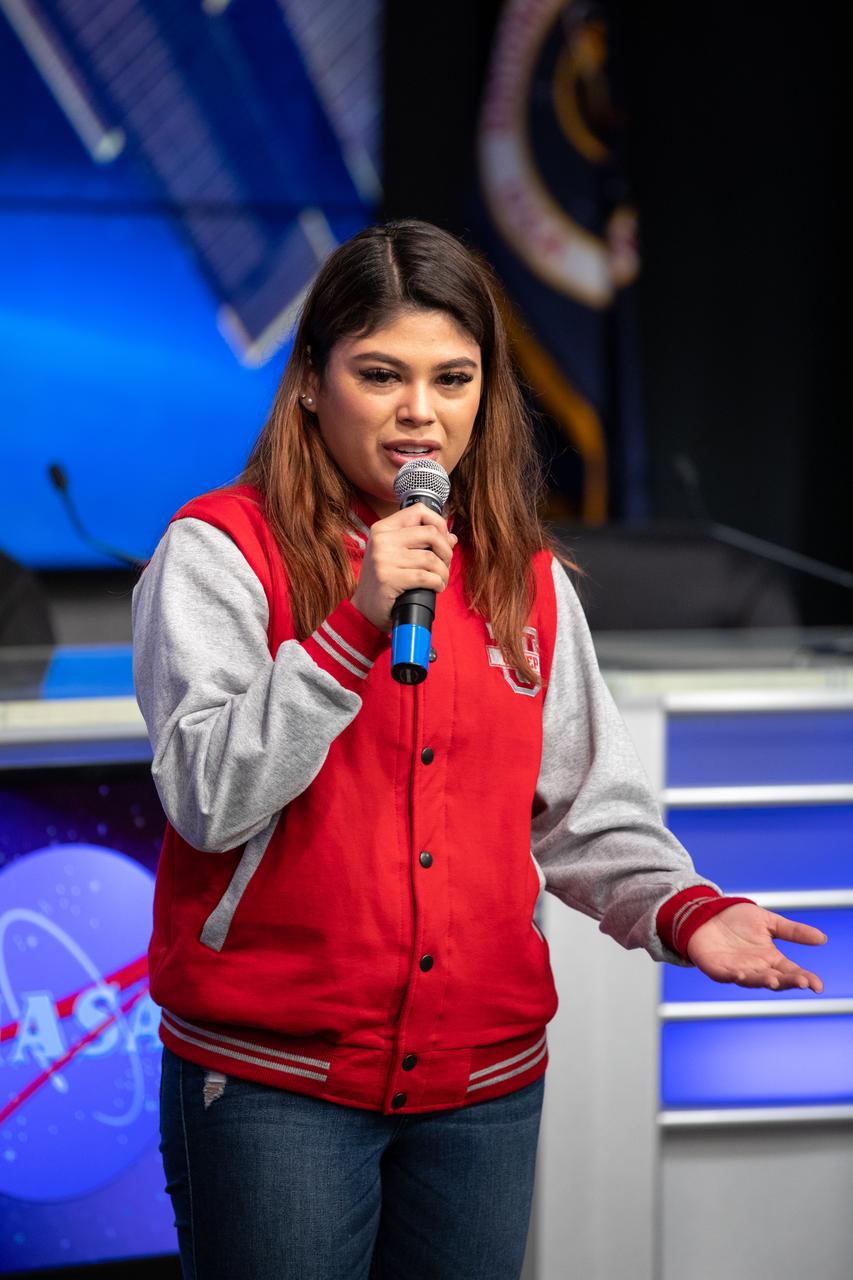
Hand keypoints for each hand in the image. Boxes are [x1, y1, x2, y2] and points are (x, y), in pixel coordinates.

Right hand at [351, 503, 457, 631]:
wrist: (365, 609)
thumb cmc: (384, 581)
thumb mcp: (397, 554)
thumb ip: (421, 542)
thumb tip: (451, 537)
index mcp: (383, 528)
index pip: (419, 511)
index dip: (439, 523)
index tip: (443, 539)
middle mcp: (382, 540)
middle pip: (430, 533)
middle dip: (446, 550)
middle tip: (445, 564)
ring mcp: (383, 559)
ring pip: (431, 558)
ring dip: (443, 572)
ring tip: (441, 580)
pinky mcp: (389, 578)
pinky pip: (426, 577)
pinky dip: (438, 583)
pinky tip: (436, 587)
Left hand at [686, 903, 825, 992]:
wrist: (706, 912)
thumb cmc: (736, 919)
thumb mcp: (769, 921)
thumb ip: (793, 931)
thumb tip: (822, 938)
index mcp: (770, 958)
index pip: (791, 972)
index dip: (805, 979)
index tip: (817, 985)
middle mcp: (756, 968)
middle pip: (776, 979)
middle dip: (788, 981)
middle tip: (801, 982)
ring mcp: (737, 970)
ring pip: (754, 980)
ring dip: (763, 981)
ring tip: (774, 979)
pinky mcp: (718, 969)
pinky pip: (727, 976)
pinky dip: (735, 977)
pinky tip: (742, 975)